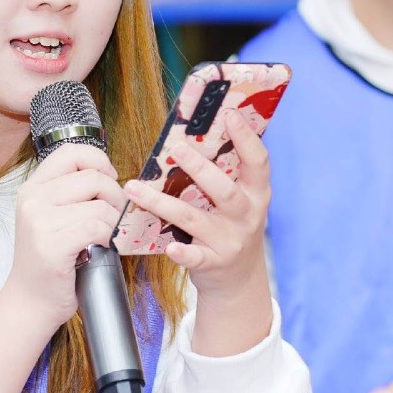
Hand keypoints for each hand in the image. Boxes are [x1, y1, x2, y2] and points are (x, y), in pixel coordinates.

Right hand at [1, 143, 125, 329]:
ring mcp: (39, 222)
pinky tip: (98, 247)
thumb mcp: (50, 217)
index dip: (98, 160)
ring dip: (112, 223)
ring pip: (100, 205)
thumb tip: (111, 176)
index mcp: (32, 188)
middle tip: (112, 217)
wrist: (30, 301)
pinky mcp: (52, 245)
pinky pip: (97, 227)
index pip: (71, 152)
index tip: (109, 178)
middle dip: (114, 197)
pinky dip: (107, 238)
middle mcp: (32, 200)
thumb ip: (71, 193)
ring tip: (104, 237)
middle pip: (93, 177)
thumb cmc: (49, 261)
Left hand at [121, 107, 270, 293]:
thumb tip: (197, 132)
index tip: (229, 114)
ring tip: (134, 188)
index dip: (246, 137)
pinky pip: (196, 257)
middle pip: (224, 190)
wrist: (240, 278)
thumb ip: (227, 172)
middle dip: (201, 168)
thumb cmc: (232, 227)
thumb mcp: (241, 199)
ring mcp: (230, 240)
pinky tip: (169, 248)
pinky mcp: (214, 263)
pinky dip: (182, 253)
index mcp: (256, 192)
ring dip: (162, 202)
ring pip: (194, 219)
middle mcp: (247, 215)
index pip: (258, 161)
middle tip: (177, 148)